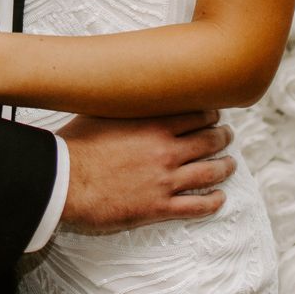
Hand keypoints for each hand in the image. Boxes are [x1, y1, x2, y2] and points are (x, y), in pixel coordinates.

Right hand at [57, 111, 235, 234]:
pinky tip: (219, 199)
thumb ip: (125, 103)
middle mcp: (166, 150)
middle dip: (222, 137)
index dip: (210, 113)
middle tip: (227, 135)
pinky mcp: (158, 207)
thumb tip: (127, 86)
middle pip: (209, 140)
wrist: (63, 181)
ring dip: (225, 167)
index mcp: (154, 123)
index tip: (214, 114)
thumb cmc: (76, 145)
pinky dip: (212, 202)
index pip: (197, 114)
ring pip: (209, 172)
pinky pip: (195, 206)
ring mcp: (165, 180)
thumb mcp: (103, 111)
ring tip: (230, 164)